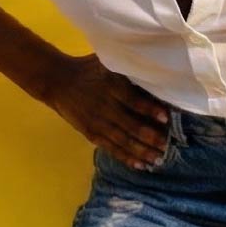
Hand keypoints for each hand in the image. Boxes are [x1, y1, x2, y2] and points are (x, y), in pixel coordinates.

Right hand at [33, 52, 173, 170]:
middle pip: (130, 125)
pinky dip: (125, 156)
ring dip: (141, 151)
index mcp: (110, 86)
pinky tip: (139, 164)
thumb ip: (126, 69)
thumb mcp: (106, 62)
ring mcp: (97, 122)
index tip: (165, 118)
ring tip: (158, 159)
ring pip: (122, 140)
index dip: (149, 110)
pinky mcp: (91, 133)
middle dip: (151, 137)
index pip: (132, 100)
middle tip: (168, 146)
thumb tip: (154, 74)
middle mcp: (104, 106)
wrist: (57, 81)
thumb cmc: (88, 69)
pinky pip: (110, 147)